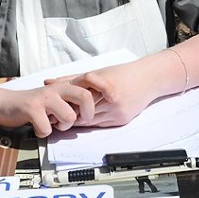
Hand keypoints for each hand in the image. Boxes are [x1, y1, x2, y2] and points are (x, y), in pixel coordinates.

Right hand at [0, 82, 96, 137]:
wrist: (6, 104)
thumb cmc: (34, 105)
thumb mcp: (56, 99)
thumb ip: (72, 101)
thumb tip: (93, 111)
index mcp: (65, 85)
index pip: (90, 83)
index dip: (104, 90)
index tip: (114, 99)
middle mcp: (57, 88)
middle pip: (85, 97)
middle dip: (86, 114)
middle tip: (79, 121)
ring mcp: (45, 97)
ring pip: (69, 116)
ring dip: (63, 126)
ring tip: (53, 123)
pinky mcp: (32, 109)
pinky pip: (48, 128)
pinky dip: (44, 132)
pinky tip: (38, 127)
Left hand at [47, 61, 162, 127]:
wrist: (149, 78)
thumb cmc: (124, 72)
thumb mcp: (97, 72)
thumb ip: (71, 79)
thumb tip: (48, 81)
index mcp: (103, 85)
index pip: (76, 101)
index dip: (64, 105)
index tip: (55, 105)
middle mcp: (111, 101)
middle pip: (82, 114)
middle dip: (70, 114)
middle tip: (57, 114)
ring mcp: (117, 112)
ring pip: (90, 122)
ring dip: (80, 120)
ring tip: (69, 116)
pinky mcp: (122, 120)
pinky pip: (101, 125)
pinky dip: (92, 121)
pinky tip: (88, 117)